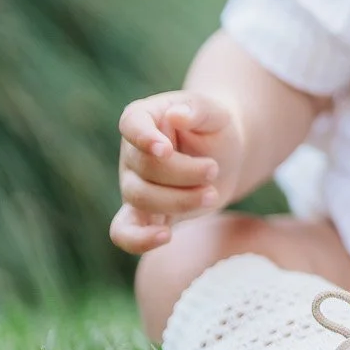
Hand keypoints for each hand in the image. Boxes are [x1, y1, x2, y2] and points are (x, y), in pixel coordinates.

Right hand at [112, 92, 245, 255]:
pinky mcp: (142, 213)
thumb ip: (198, 109)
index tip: (164, 149)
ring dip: (180, 200)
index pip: (131, 123)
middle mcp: (132, 152)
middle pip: (144, 167)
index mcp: (145, 117)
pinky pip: (125, 232)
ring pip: (141, 198)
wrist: (225, 157)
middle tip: (213, 169)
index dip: (143, 137)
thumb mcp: (216, 112)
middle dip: (183, 173)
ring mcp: (134, 184)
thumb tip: (176, 114)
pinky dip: (138, 239)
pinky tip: (165, 236)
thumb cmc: (216, 128)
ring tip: (212, 194)